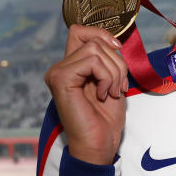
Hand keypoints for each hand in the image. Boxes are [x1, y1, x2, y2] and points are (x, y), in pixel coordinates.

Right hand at [44, 25, 128, 164]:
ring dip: (114, 72)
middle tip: (118, 87)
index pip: (80, 31)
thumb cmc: (105, 118)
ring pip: (95, 48)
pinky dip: (107, 77)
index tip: (117, 51)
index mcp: (71, 66)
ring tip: (112, 92)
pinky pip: (92, 61)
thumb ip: (107, 59)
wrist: (99, 144)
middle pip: (94, 40)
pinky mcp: (60, 78)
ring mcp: (58, 72)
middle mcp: (60, 67)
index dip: (102, 34)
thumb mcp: (112, 80)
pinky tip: (103, 95)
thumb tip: (113, 40)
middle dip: (116, 61)